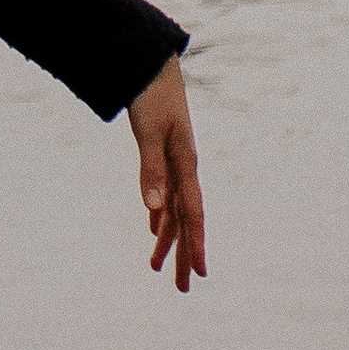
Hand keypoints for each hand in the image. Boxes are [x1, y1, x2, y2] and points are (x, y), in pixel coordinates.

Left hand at [128, 56, 204, 290]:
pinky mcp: (163, 153)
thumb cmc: (151, 93)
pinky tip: (153, 227)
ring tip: (157, 267)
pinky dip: (159, 213)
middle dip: (183, 253)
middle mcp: (183, 167)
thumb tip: (153, 210)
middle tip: (181, 288)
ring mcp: (174, 160)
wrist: (151, 61)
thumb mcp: (149, 130)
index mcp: (185, 164)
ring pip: (174, 208)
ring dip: (167, 237)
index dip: (196, 244)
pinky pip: (165, 193)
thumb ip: (151, 169)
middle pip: (186, 219)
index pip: (193, 213)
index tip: (199, 274)